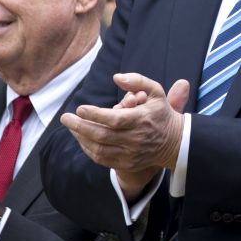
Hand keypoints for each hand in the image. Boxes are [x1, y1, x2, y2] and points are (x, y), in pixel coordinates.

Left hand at [60, 73, 189, 196]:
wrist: (175, 142)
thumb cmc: (161, 113)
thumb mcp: (156, 91)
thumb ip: (137, 81)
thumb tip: (116, 77)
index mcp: (142, 120)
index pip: (114, 119)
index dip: (95, 115)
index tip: (80, 108)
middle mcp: (136, 139)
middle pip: (102, 135)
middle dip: (80, 127)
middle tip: (65, 118)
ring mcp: (131, 154)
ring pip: (99, 149)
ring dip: (81, 138)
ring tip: (71, 127)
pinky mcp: (128, 163)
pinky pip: (103, 159)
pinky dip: (89, 150)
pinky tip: (82, 139)